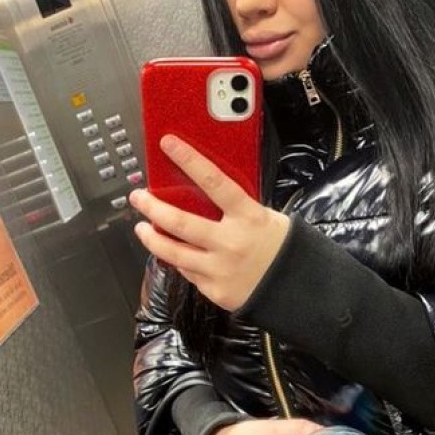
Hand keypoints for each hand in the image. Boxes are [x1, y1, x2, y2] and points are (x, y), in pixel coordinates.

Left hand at [129, 135, 289, 310]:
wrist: (296, 287)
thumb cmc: (279, 247)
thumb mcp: (263, 216)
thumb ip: (233, 207)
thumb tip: (199, 190)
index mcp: (248, 217)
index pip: (213, 181)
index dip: (189, 160)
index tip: (169, 144)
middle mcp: (231, 242)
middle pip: (180, 222)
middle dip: (152, 207)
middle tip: (138, 198)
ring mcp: (221, 269)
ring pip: (173, 253)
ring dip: (152, 238)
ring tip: (141, 229)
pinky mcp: (215, 290)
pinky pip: (187, 273)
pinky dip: (177, 261)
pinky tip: (171, 253)